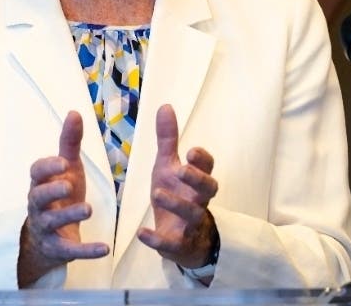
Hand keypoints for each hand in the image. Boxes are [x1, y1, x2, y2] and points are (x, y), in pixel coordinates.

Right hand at [18, 111, 108, 285]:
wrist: (48, 238)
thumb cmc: (59, 196)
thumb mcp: (67, 169)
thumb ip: (70, 143)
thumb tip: (74, 112)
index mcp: (40, 183)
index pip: (36, 172)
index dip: (48, 167)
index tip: (63, 163)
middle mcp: (39, 205)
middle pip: (38, 197)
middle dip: (52, 191)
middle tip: (69, 185)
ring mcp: (46, 228)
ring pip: (52, 222)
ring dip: (70, 215)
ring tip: (88, 210)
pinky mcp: (58, 249)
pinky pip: (70, 250)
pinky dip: (86, 250)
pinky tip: (105, 249)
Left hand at [137, 104, 219, 269]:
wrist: (181, 239)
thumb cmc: (176, 195)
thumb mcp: (168, 166)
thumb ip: (168, 140)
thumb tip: (165, 105)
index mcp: (196, 181)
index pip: (207, 168)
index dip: (202, 161)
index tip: (192, 151)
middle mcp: (198, 201)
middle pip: (208, 190)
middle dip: (197, 179)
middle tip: (182, 169)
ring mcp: (190, 224)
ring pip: (192, 214)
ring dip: (176, 204)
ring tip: (157, 193)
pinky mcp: (178, 245)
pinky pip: (170, 244)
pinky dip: (157, 240)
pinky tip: (142, 233)